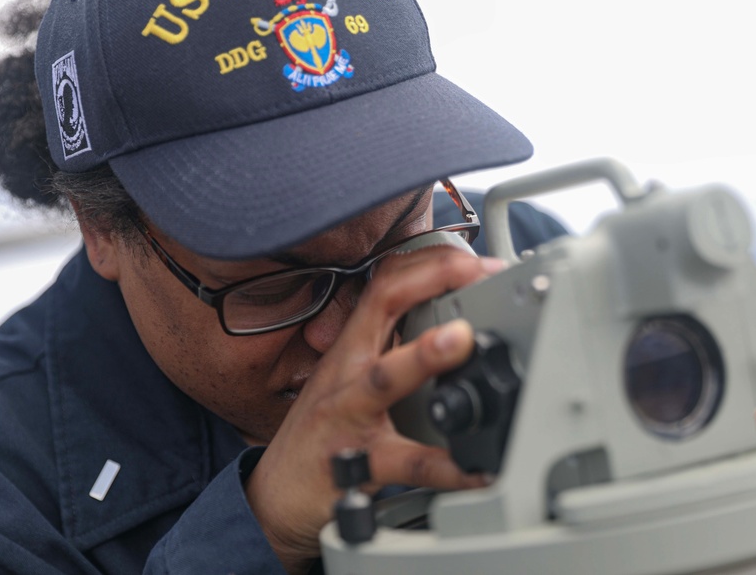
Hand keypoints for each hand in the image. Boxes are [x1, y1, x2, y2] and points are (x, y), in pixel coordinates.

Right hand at [244, 245, 502, 572]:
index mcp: (353, 346)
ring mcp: (347, 416)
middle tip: (480, 272)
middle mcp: (348, 371)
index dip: (431, 260)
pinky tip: (475, 467)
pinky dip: (446, 467)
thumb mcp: (349, 378)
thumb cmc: (322, 433)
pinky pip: (404, 464)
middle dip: (434, 279)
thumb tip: (451, 324)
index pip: (387, 281)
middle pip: (384, 305)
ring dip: (423, 354)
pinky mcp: (353, 466)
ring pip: (383, 378)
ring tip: (461, 340)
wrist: (276, 497)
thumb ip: (391, 347)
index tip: (477, 258)